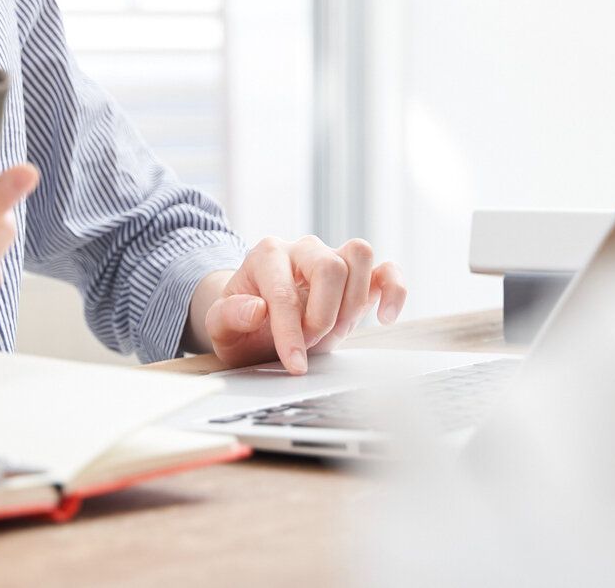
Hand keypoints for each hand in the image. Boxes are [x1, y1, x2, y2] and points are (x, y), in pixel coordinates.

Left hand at [196, 236, 407, 373]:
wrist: (258, 324)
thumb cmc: (242, 325)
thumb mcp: (221, 329)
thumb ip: (229, 317)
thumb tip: (258, 309)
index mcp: (266, 256)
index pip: (284, 291)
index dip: (291, 331)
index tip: (295, 365)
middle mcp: (303, 249)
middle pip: (329, 265)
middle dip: (323, 315)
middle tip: (311, 343)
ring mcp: (333, 259)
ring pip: (359, 254)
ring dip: (352, 302)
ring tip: (336, 330)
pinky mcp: (360, 277)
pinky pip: (387, 270)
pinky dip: (393, 290)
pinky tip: (384, 317)